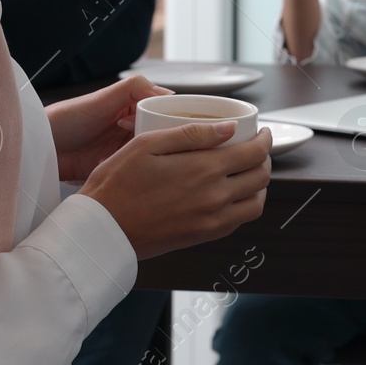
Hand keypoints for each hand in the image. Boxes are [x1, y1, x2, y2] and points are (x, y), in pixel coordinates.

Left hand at [46, 74, 171, 182]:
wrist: (39, 148)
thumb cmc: (66, 119)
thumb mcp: (102, 97)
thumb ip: (134, 87)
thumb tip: (168, 92)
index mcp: (130, 108)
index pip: (160, 111)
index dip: (164, 117)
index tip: (160, 123)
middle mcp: (130, 128)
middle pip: (158, 133)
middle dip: (155, 137)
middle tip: (140, 138)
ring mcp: (122, 149)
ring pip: (148, 152)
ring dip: (144, 154)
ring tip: (130, 151)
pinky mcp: (114, 168)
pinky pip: (132, 170)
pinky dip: (131, 169)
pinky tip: (125, 166)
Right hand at [78, 123, 272, 258]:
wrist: (100, 230)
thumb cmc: (116, 183)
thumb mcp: (147, 145)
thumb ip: (192, 134)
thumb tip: (230, 128)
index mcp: (204, 169)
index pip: (254, 153)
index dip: (265, 140)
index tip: (262, 132)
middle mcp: (215, 197)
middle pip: (261, 177)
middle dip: (265, 158)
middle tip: (256, 149)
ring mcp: (211, 220)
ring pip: (256, 203)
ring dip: (259, 186)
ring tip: (248, 172)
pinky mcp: (202, 236)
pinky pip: (238, 222)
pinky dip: (245, 206)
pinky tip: (232, 195)